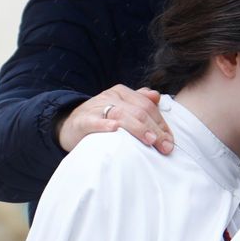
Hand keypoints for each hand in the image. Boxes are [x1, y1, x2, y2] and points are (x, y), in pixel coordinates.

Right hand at [56, 85, 174, 154]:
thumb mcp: (120, 109)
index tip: (170, 142)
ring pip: (122, 114)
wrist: (69, 125)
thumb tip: (156, 96)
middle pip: (139, 110)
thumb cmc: (100, 119)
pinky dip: (105, 125)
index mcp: (122, 93)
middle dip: (155, 129)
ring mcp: (96, 107)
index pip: (148, 106)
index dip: (162, 124)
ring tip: (150, 140)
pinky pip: (95, 121)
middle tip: (165, 147)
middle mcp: (111, 97)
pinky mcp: (83, 120)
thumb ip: (138, 101)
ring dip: (138, 128)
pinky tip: (115, 130)